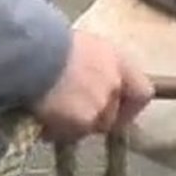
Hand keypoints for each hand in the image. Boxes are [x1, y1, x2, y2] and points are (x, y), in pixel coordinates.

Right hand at [30, 30, 153, 141]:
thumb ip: (95, 66)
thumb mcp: (81, 46)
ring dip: (72, 126)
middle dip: (92, 118)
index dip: (131, 107)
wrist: (32, 54)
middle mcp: (114, 84)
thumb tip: (88, 78)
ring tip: (49, 115)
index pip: (143, 92)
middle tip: (71, 115)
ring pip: (89, 127)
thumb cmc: (49, 41)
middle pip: (112, 114)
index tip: (119, 113)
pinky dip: (55, 132)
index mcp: (117, 60)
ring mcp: (101, 104)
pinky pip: (69, 134)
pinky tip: (40, 120)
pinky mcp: (84, 121)